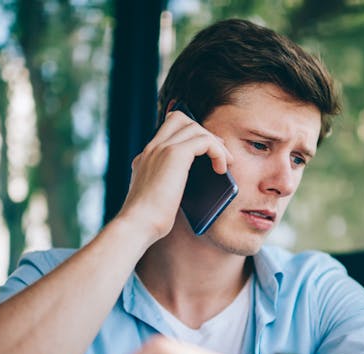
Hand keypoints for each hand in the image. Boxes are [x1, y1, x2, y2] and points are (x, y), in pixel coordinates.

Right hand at [116, 110, 232, 242]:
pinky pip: (205, 140)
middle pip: (180, 118)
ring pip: (195, 127)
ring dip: (215, 143)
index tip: (205, 151)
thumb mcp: (157, 197)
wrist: (138, 224)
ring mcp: (161, 148)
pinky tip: (221, 169)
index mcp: (146, 157)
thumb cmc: (149, 221)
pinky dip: (217, 151)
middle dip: (203, 132)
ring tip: (225, 163)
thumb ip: (168, 184)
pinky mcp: (174, 154)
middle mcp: (152, 148)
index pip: (167, 130)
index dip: (189, 135)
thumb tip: (186, 184)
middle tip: (219, 151)